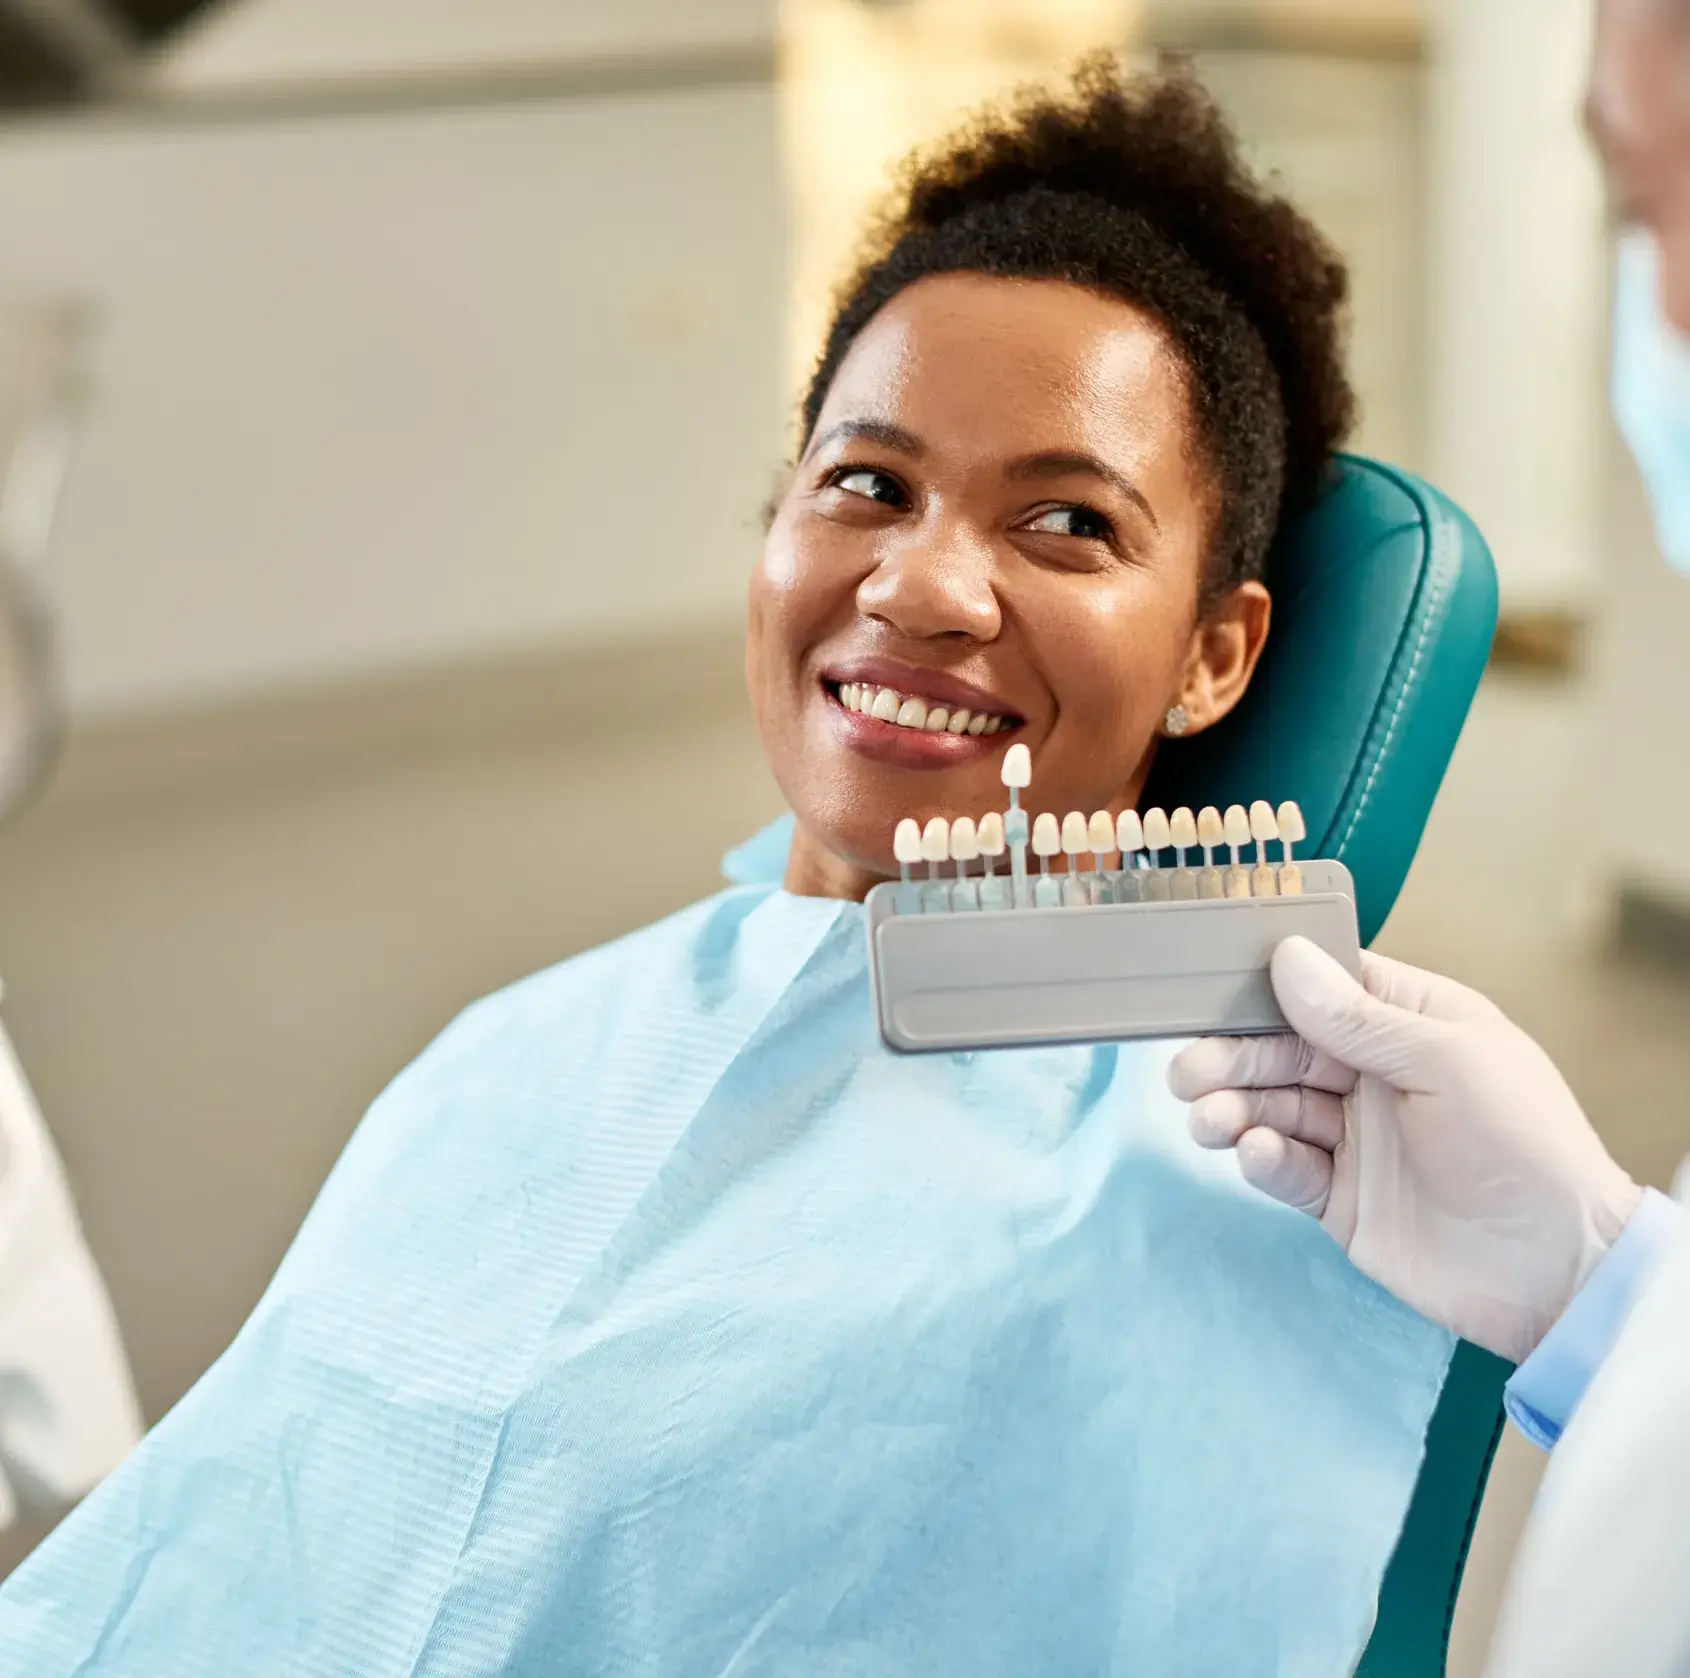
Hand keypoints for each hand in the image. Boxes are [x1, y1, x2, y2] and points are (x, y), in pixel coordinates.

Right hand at [1167, 937, 1641, 1362]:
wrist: (1557, 1271)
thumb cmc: (1524, 1145)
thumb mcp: (1447, 1063)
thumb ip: (1359, 1018)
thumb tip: (1287, 958)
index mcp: (1410, 1024)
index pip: (1325, 987)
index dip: (1269, 985)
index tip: (1210, 987)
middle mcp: (1376, 1074)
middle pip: (1283, 1050)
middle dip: (1232, 1057)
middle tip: (1186, 1072)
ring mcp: (1356, 1138)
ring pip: (1273, 1107)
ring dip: (1234, 1108)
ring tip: (1210, 1120)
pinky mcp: (1341, 1198)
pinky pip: (1286, 1167)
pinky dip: (1262, 1158)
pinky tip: (1255, 1154)